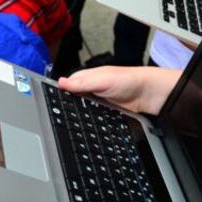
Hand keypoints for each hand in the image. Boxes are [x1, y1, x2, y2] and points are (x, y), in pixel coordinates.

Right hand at [58, 66, 182, 115]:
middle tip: (58, 115)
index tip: (50, 101)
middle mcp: (93, 89)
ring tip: (69, 122)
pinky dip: (90, 120)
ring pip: (83, 109)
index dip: (60, 93)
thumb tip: (62, 82)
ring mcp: (100, 101)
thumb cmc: (131, 80)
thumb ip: (83, 82)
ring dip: (79, 114)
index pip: (68, 84)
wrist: (151, 95)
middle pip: (74, 99)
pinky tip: (86, 124)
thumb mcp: (103, 79)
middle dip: (68, 106)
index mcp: (89, 77)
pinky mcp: (107, 112)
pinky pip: (93, 117)